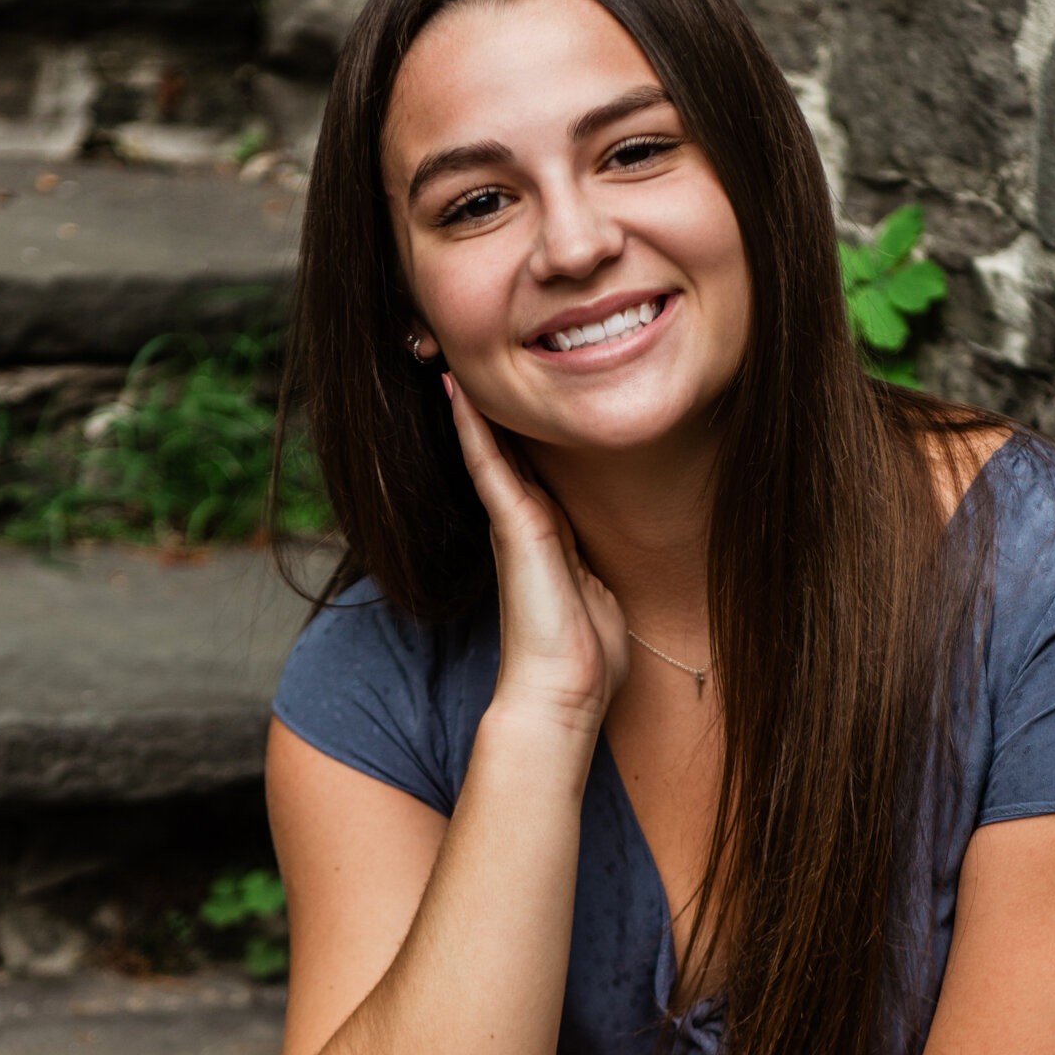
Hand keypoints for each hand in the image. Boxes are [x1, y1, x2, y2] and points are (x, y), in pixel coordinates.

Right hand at [447, 376, 628, 732]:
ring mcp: (517, 526)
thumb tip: (601, 574)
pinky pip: (490, 466)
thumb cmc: (586, 661)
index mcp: (550, 539)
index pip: (531, 474)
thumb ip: (594, 574)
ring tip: (452, 362)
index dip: (519, 436)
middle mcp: (528, 527)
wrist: (562, 693)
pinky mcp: (516, 529)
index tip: (513, 395)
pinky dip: (474, 429)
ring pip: (492, 452)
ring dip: (474, 408)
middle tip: (467, 360)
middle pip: (507, 454)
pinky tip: (459, 393)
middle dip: (491, 410)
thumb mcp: (600, 600)